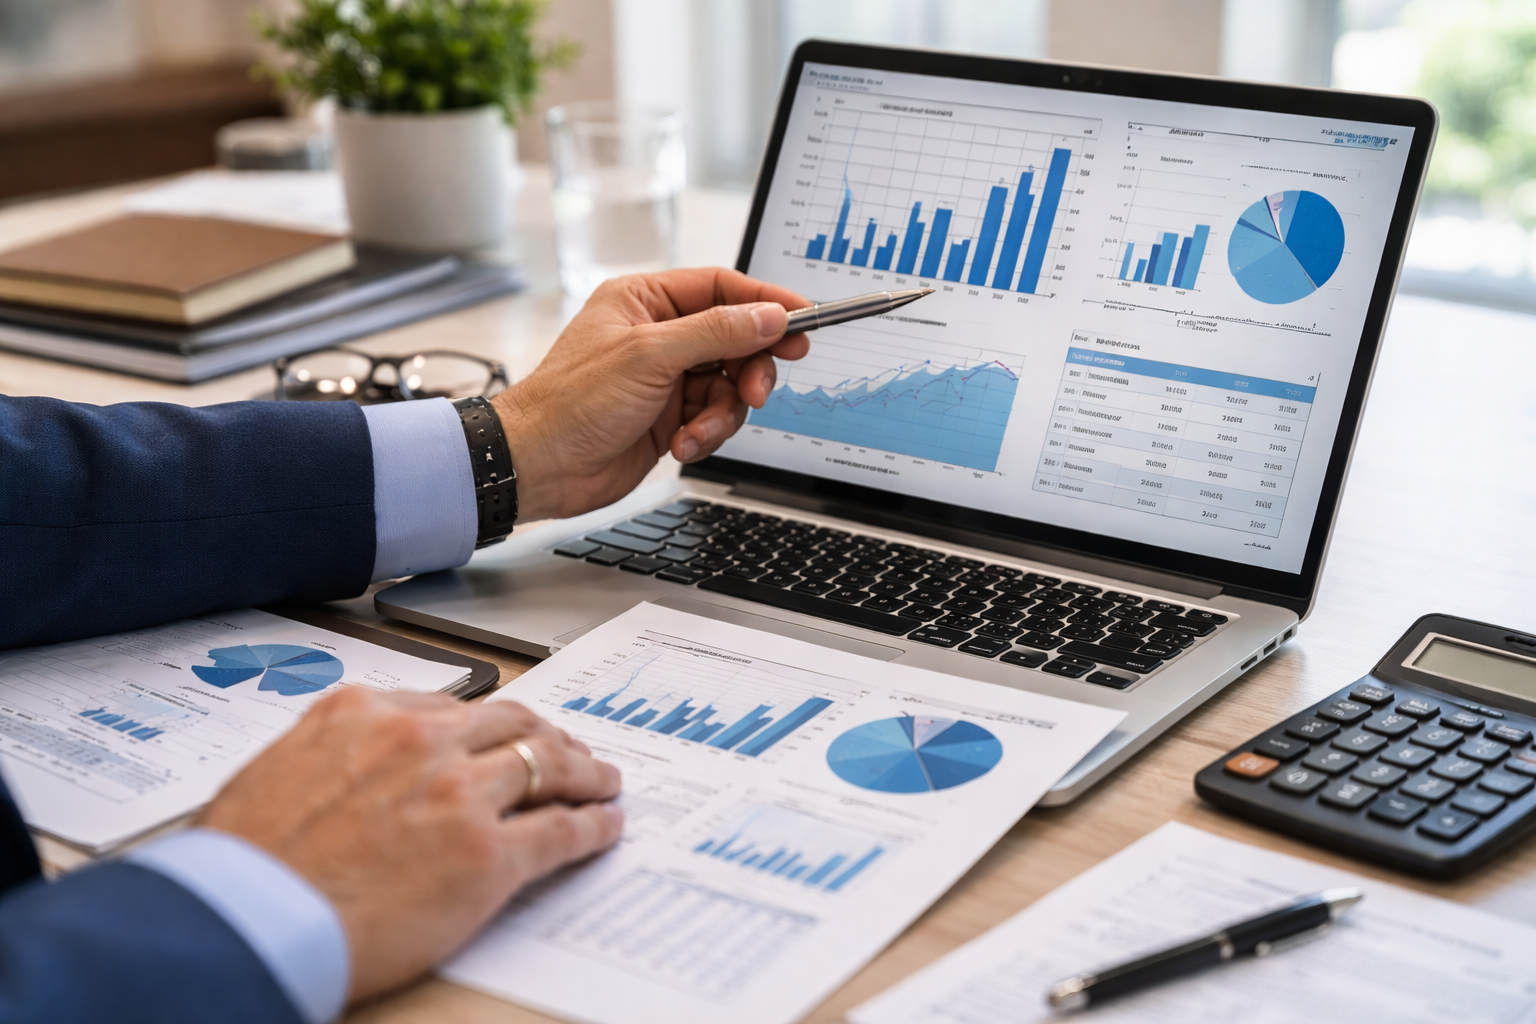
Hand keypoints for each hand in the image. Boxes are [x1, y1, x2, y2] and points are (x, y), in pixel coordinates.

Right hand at [199, 687, 622, 1001]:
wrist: (244, 920)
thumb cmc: (243, 863)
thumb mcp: (276, 770)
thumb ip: (332, 754)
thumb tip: (351, 767)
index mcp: (364, 712)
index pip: (452, 705)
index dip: (490, 722)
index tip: (505, 731)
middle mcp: (419, 740)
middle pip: (511, 724)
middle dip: (547, 736)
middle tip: (568, 751)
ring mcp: (458, 794)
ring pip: (547, 766)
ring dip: (584, 772)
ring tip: (602, 781)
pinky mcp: (486, 854)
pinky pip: (559, 830)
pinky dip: (591, 826)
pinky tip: (603, 826)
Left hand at [493, 267, 809, 520]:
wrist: (541, 467)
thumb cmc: (571, 403)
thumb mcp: (650, 357)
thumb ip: (717, 332)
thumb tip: (769, 316)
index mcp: (645, 301)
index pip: (721, 288)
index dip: (765, 302)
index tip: (802, 319)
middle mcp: (659, 336)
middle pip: (735, 340)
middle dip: (748, 369)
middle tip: (758, 390)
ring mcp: (666, 378)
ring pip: (730, 386)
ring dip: (722, 413)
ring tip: (697, 430)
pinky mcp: (670, 417)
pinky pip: (714, 418)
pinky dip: (706, 434)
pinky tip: (682, 445)